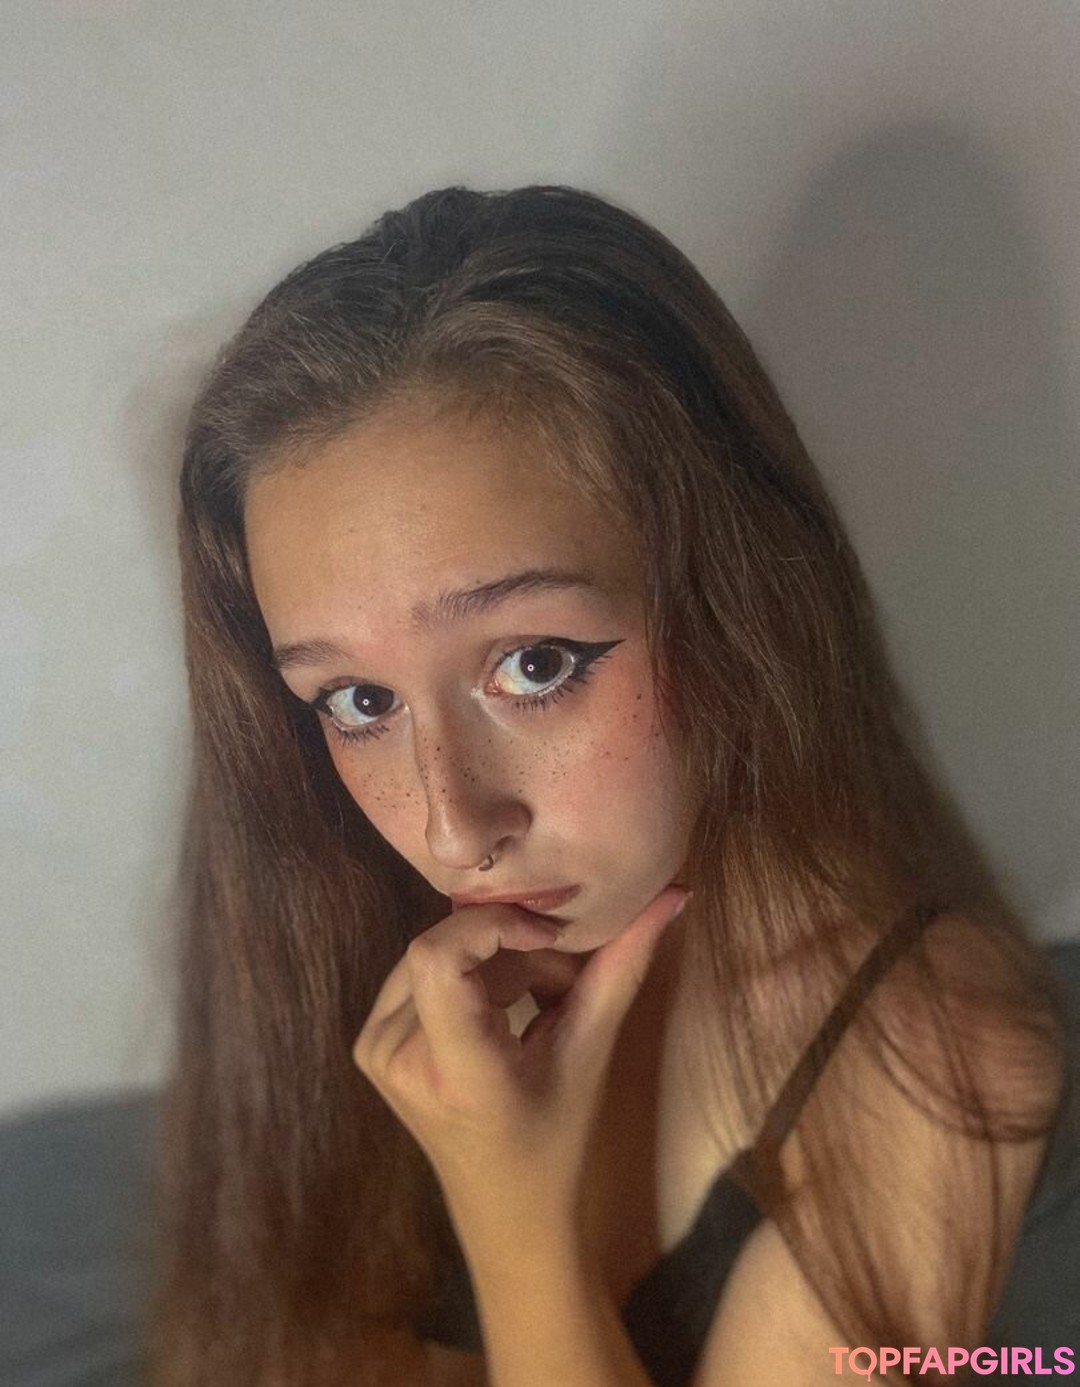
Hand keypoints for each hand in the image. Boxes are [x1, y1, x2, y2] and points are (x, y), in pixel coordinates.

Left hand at [352, 884, 689, 1230]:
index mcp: (454, 1071)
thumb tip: (674, 894)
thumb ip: (624, 966)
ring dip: (495, 965)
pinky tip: (502, 1012)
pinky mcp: (368, 1042)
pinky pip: (422, 974)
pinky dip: (469, 978)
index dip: (492, 925)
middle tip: (562, 981)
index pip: (439, 957)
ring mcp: (375, 1050)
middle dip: (511, 951)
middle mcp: (398, 1058)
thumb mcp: (591, 1052)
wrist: (504, 1206)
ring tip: (539, 1002)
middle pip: (450, 951)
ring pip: (439, 956)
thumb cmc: (557, 1137)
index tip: (548, 935)